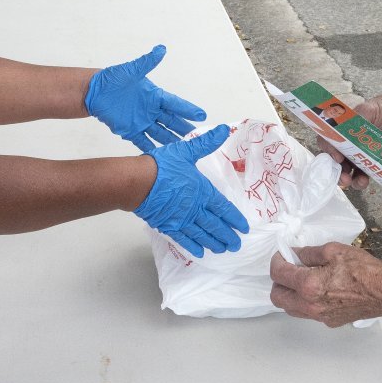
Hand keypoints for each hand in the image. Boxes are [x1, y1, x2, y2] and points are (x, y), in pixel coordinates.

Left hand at [85, 45, 205, 151]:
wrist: (95, 92)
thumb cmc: (112, 79)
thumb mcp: (131, 70)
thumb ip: (147, 62)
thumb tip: (161, 49)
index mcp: (154, 96)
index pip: (175, 103)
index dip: (188, 109)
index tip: (202, 115)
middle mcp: (151, 110)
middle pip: (172, 121)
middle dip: (185, 128)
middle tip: (198, 137)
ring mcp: (142, 122)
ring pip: (161, 133)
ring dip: (172, 141)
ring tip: (185, 149)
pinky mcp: (130, 131)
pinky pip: (143, 141)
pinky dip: (152, 148)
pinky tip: (162, 155)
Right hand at [135, 124, 248, 257]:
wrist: (138, 182)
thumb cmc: (162, 166)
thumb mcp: (186, 151)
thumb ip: (205, 143)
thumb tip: (223, 130)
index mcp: (202, 191)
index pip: (223, 208)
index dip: (234, 218)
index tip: (243, 228)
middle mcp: (195, 208)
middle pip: (215, 224)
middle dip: (226, 235)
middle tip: (236, 245)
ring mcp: (181, 219)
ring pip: (201, 234)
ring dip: (213, 242)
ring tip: (222, 250)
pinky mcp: (167, 225)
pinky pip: (183, 238)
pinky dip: (192, 246)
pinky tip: (199, 252)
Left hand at [269, 243, 381, 326]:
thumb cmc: (363, 269)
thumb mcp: (333, 250)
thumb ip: (307, 253)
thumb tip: (293, 254)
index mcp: (308, 285)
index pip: (278, 274)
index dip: (277, 260)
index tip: (283, 254)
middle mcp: (310, 305)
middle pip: (277, 297)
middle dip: (278, 281)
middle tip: (289, 268)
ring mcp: (319, 316)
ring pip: (290, 308)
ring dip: (290, 293)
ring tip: (302, 278)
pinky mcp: (329, 321)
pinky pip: (307, 312)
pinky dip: (305, 301)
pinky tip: (318, 289)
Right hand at [319, 93, 381, 189]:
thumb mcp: (368, 109)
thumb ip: (356, 118)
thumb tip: (346, 127)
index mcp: (342, 130)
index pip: (327, 140)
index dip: (328, 149)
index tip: (337, 157)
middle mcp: (346, 144)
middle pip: (333, 160)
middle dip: (336, 171)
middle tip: (343, 177)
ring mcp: (358, 156)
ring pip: (346, 171)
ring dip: (346, 179)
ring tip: (353, 182)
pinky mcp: (370, 164)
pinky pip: (361, 176)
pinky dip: (360, 181)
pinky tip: (364, 181)